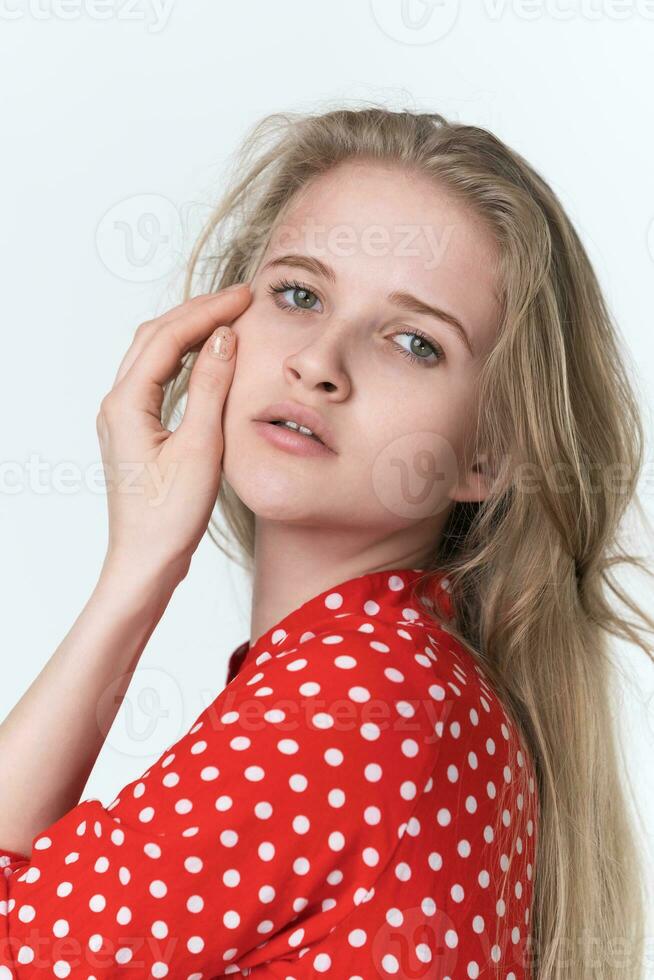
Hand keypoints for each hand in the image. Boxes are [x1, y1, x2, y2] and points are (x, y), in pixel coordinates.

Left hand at [96, 284, 251, 583]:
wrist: (146, 561)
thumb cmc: (169, 517)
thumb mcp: (199, 448)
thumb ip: (211, 389)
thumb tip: (224, 339)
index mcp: (126, 404)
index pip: (168, 338)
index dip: (208, 312)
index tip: (244, 298)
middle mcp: (117, 404)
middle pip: (155, 338)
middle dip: (198, 312)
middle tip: (240, 299)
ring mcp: (123, 417)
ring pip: (155, 355)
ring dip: (190, 332)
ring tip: (228, 318)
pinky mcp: (136, 431)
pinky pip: (158, 379)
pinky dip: (185, 359)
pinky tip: (208, 359)